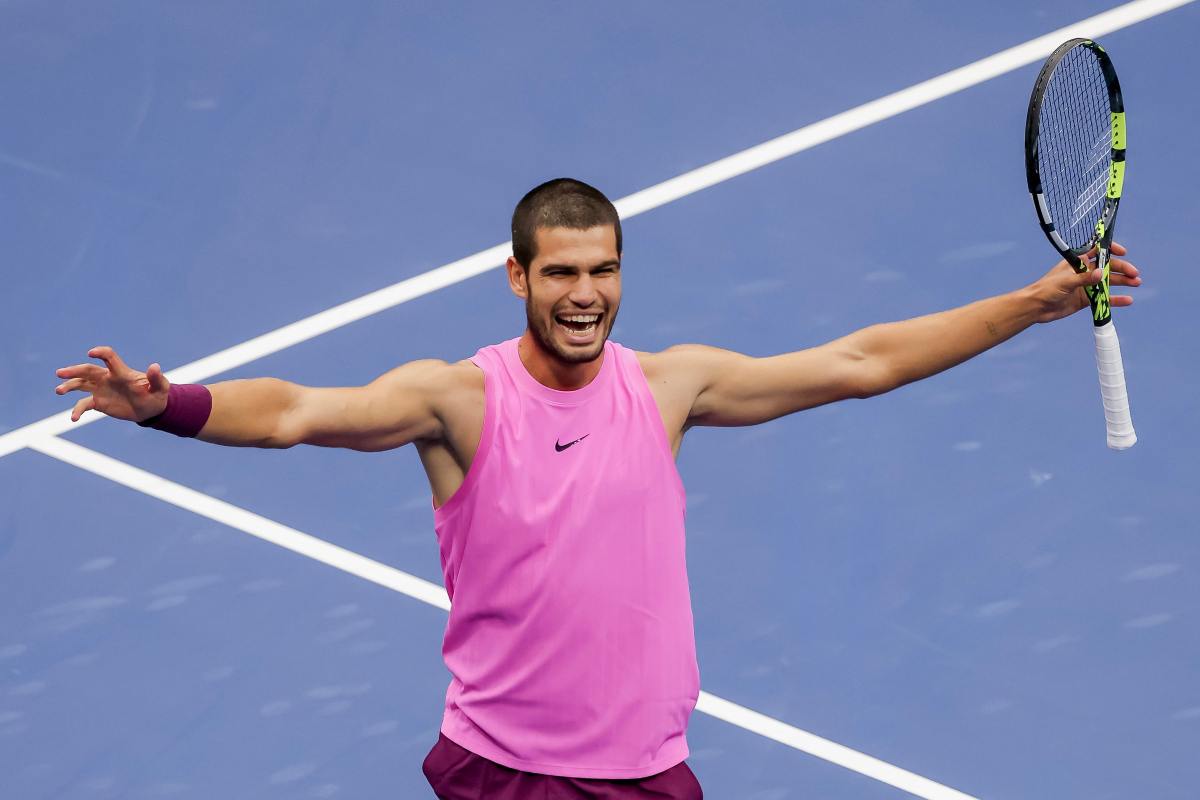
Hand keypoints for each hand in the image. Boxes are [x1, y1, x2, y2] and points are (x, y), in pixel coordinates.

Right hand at [54, 346, 170, 422]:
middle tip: (60, 373)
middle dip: (74, 370)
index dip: (101, 353)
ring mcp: (101, 389)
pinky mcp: (99, 402)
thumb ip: (156, 378)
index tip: (91, 353)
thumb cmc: (156, 395)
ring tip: (58, 390)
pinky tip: (73, 418)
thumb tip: (155, 366)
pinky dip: (77, 410)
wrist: (151, 410)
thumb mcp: (160, 388)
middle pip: (88, 370)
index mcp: (121, 372)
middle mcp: (108, 378)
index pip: (109, 358)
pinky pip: (84, 404)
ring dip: (69, 386)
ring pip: (81, 384)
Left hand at [1030, 241, 1140, 323]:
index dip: (1110, 250)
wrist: (1036, 308)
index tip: (1123, 252)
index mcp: (1077, 262)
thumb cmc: (1046, 289)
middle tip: (1134, 274)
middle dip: (1122, 269)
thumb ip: (1083, 279)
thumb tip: (1101, 274)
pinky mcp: (1086, 300)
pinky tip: (1127, 300)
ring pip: (1108, 282)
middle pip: (1107, 268)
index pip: (1096, 251)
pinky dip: (1115, 299)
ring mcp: (1086, 286)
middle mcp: (1083, 272)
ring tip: (1136, 283)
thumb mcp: (1065, 282)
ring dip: (1122, 282)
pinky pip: (1104, 298)